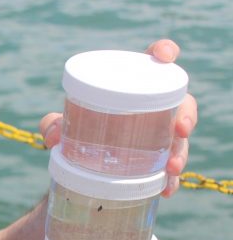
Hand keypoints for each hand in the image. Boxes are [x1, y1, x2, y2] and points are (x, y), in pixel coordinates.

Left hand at [39, 39, 197, 197]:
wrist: (75, 173)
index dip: (165, 51)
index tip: (165, 56)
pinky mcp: (156, 165)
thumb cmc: (74, 135)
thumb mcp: (60, 129)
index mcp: (130, 89)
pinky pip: (171, 172)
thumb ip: (52, 125)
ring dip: (181, 153)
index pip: (154, 64)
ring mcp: (158, 139)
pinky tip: (167, 189)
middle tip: (180, 130)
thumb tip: (54, 136)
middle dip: (187, 115)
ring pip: (180, 141)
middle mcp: (151, 111)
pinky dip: (171, 181)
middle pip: (181, 104)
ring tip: (171, 168)